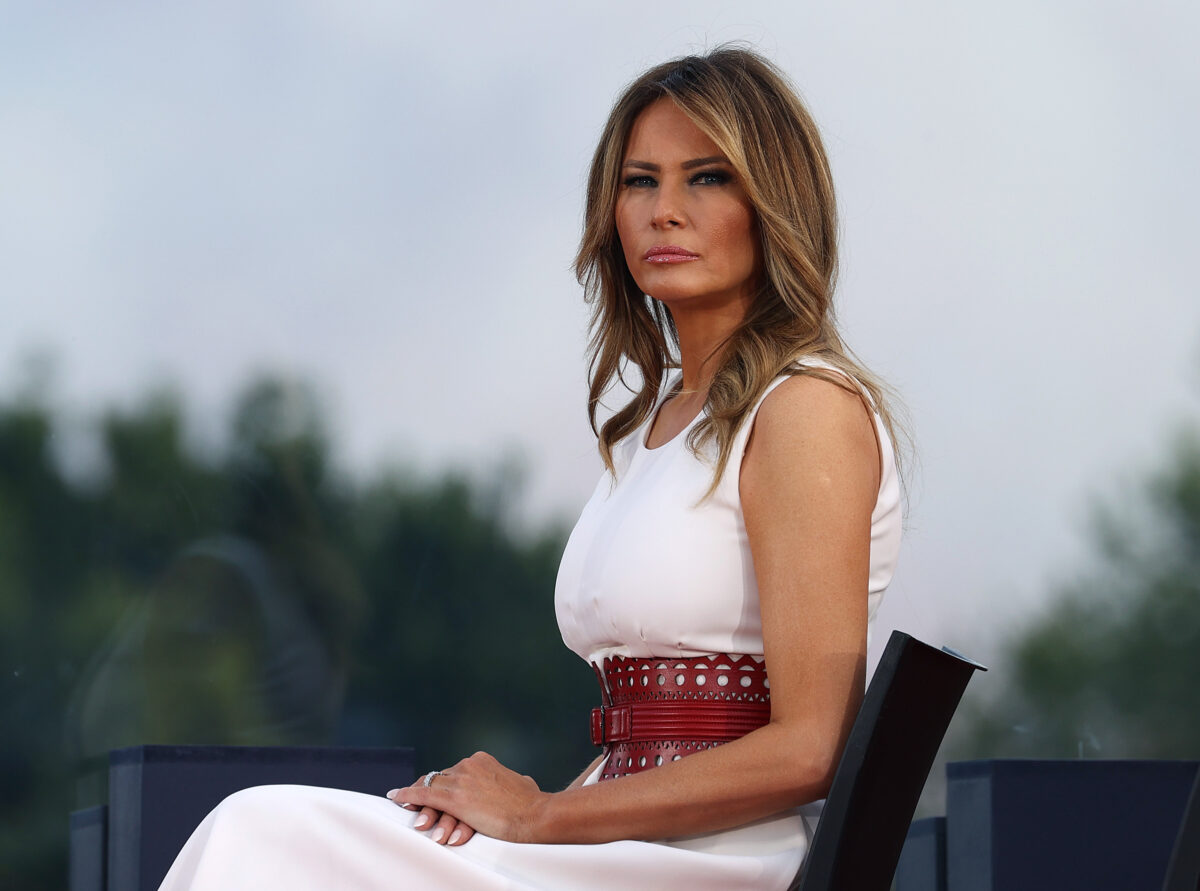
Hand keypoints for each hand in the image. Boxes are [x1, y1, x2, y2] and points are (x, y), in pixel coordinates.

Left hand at [387, 751, 549, 843]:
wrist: (533, 815)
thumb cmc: (531, 803)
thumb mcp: (523, 783)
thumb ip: (513, 779)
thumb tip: (522, 781)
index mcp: (482, 760)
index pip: (453, 771)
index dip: (442, 783)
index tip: (436, 791)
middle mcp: (468, 765)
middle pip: (439, 779)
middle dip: (428, 793)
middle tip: (415, 802)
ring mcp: (460, 780)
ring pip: (430, 788)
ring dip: (417, 801)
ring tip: (407, 807)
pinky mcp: (454, 798)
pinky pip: (423, 795)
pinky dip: (407, 797)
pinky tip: (396, 798)